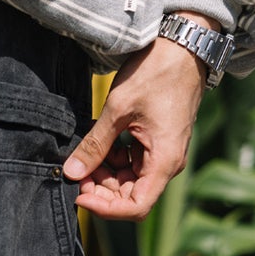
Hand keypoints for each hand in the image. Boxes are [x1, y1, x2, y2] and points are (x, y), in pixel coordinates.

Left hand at [63, 13, 220, 220]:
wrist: (182, 46)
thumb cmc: (155, 73)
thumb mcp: (118, 109)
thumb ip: (94, 145)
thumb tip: (71, 173)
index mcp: (164, 161)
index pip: (136, 207)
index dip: (105, 208)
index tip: (80, 194)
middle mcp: (168, 163)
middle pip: (130, 196)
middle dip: (100, 189)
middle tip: (76, 172)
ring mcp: (163, 154)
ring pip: (129, 180)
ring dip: (105, 174)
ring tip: (85, 154)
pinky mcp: (157, 143)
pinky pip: (133, 163)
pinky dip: (114, 159)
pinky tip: (101, 143)